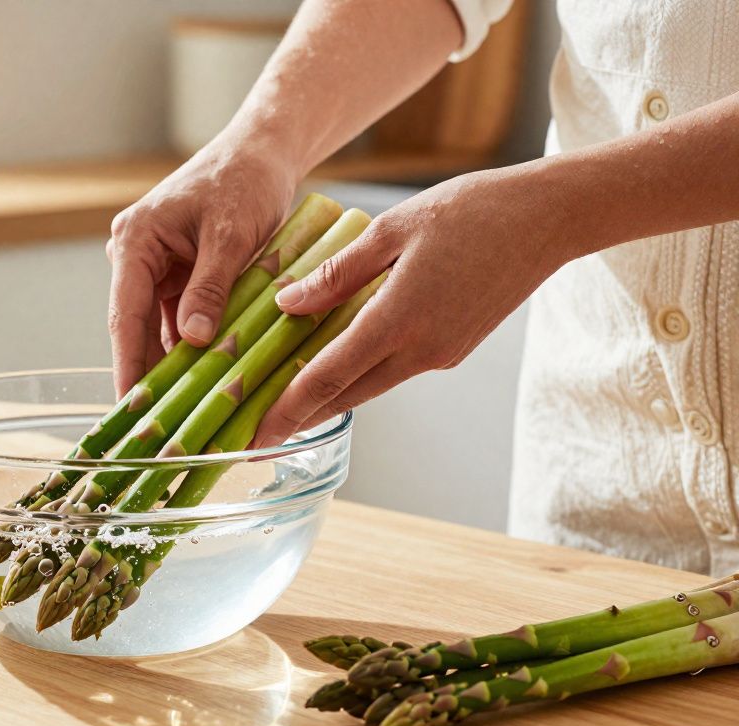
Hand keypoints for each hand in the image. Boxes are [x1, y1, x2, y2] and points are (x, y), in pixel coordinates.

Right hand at [107, 135, 298, 395]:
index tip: (129, 407)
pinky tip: (207, 381)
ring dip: (176, 366)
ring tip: (185, 414)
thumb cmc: (245, 181)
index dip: (127, 364)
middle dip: (151, 374)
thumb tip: (194, 342)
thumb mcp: (231, 236)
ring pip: (161, 329)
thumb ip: (210, 289)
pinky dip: (196, 348)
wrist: (263, 152)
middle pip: (138, 328)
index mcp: (135, 242)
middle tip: (158, 427)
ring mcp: (157, 269)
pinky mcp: (180, 277)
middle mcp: (137, 257)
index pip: (125, 315)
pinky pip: (183, 321)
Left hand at [252, 168, 569, 447]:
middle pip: (347, 395)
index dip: (286, 409)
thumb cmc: (470, 212)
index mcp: (399, 320)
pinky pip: (395, 367)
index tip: (255, 435)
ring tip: (285, 399)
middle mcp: (422, 350)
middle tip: (257, 432)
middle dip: (299, 417)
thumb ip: (337, 273)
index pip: (328, 378)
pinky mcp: (454, 348)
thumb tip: (287, 304)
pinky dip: (360, 370)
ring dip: (330, 395)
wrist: (547, 219)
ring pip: (371, 384)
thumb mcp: (392, 230)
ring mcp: (442, 354)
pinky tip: (335, 359)